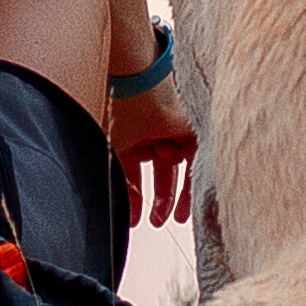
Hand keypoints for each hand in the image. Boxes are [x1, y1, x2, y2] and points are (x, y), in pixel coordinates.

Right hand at [111, 73, 196, 228]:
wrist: (136, 85)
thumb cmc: (118, 112)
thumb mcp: (111, 153)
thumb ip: (115, 179)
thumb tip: (112, 203)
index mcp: (130, 136)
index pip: (134, 171)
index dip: (133, 196)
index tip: (134, 219)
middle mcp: (151, 134)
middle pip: (161, 172)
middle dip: (160, 199)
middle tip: (157, 220)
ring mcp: (171, 131)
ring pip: (179, 168)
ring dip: (178, 194)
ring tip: (179, 218)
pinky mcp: (191, 129)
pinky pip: (194, 160)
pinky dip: (188, 177)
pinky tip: (180, 197)